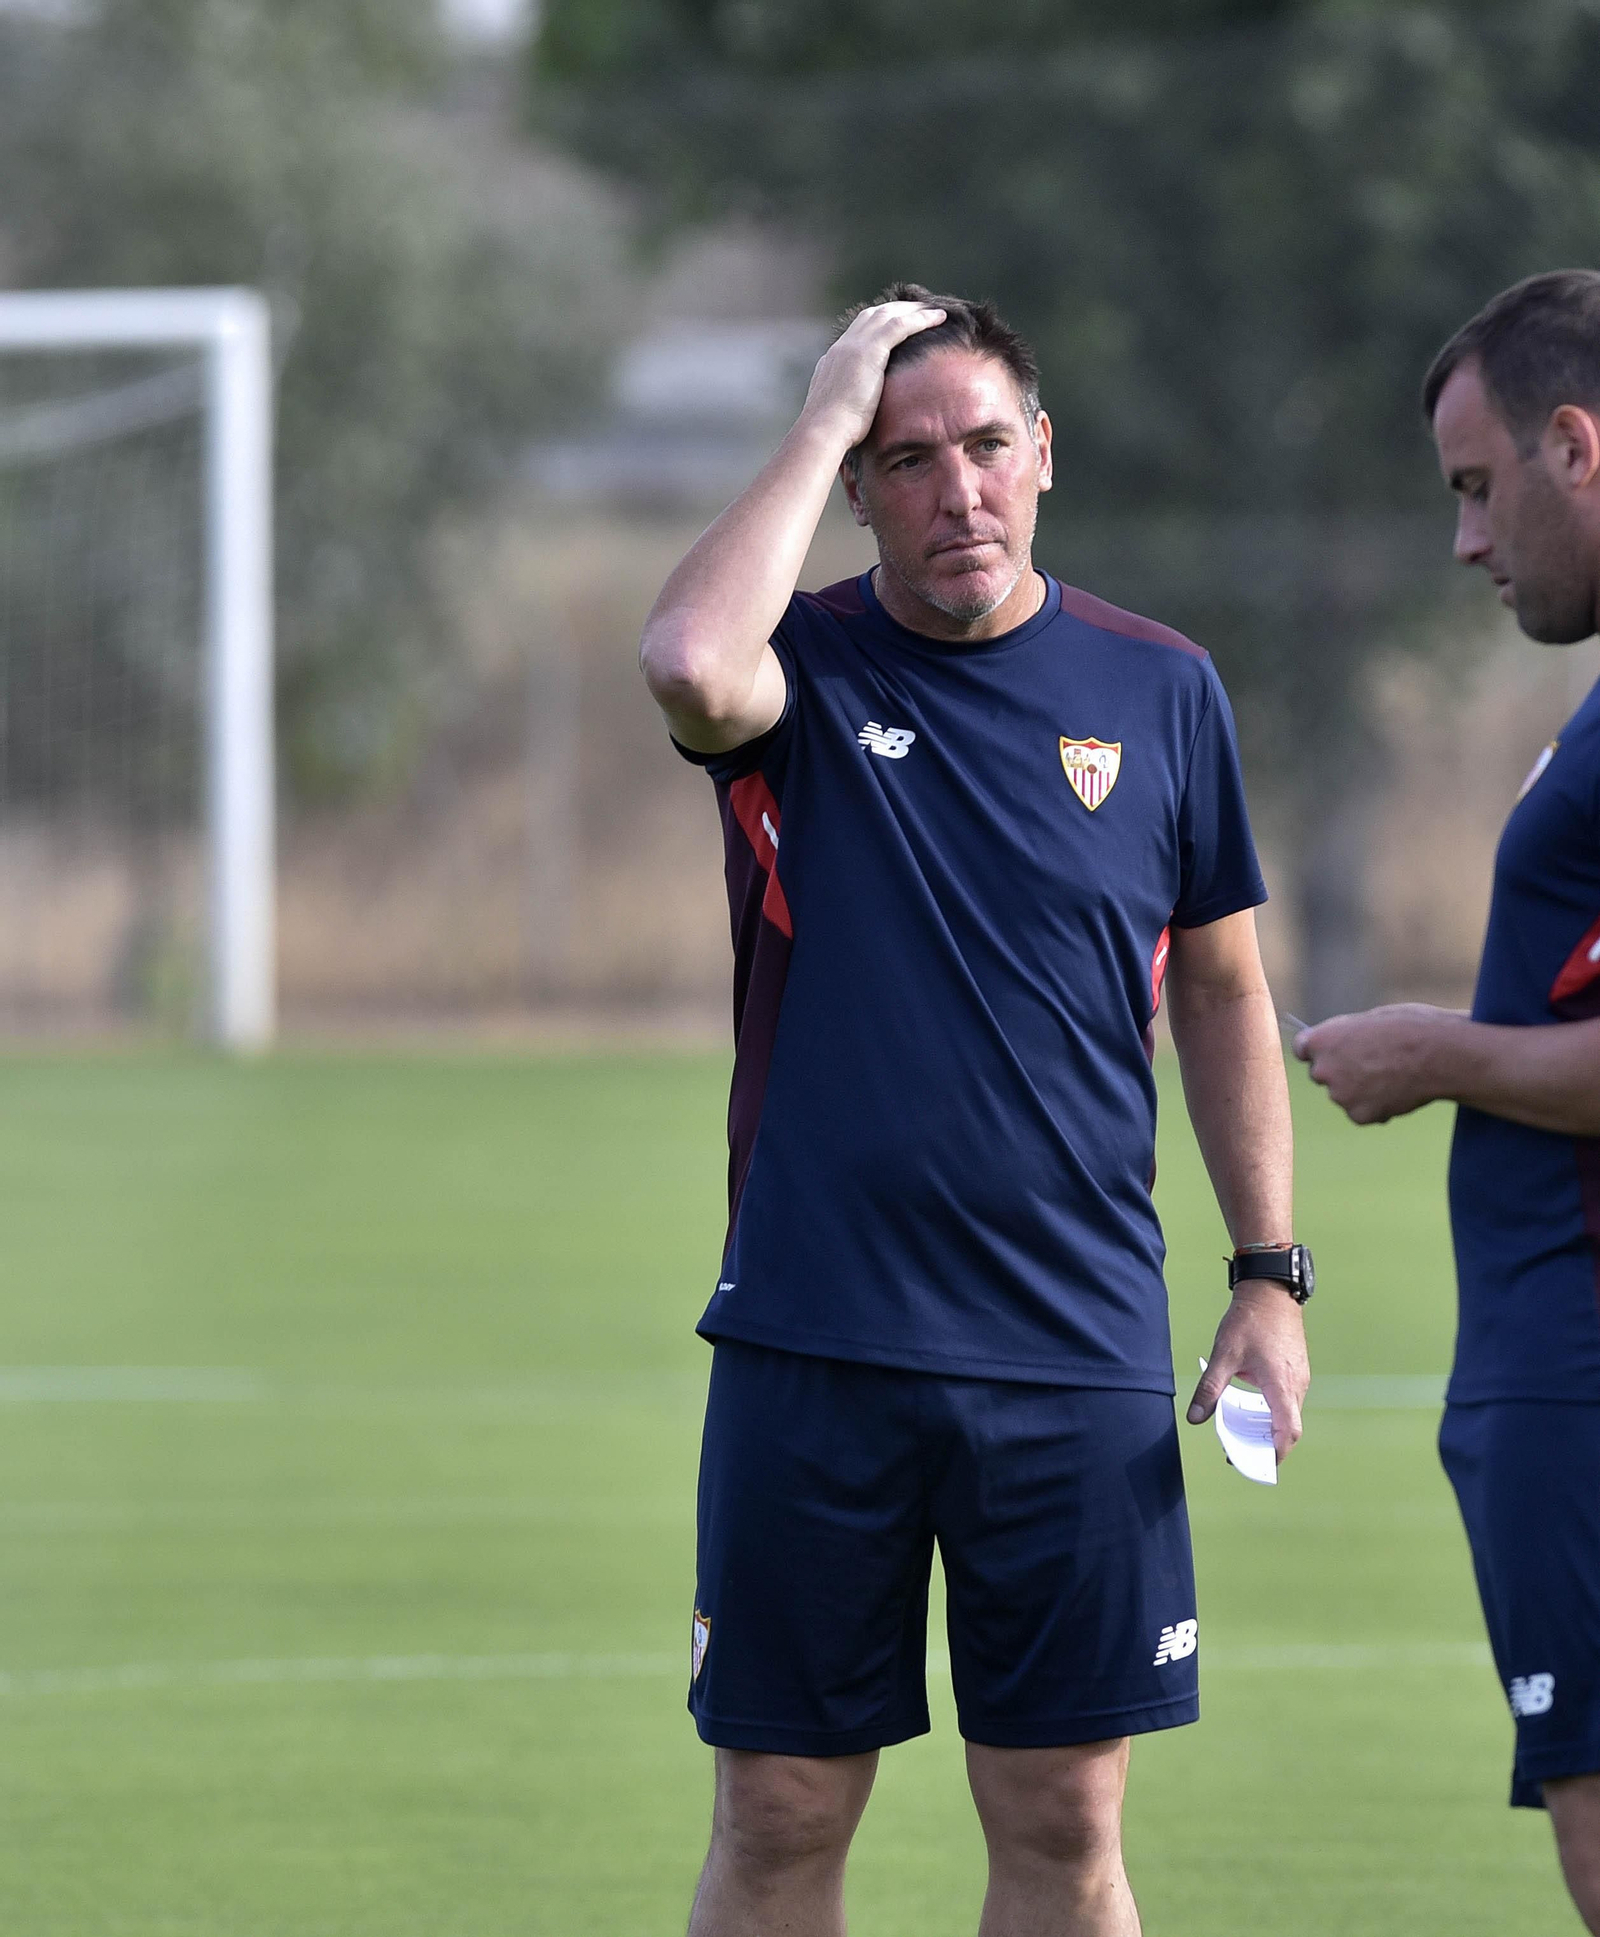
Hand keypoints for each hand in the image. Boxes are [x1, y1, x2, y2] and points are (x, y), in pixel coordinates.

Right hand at [799, 300, 946, 453]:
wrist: (824, 431)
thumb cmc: (832, 434)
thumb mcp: (838, 414)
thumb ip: (847, 405)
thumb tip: (855, 417)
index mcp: (833, 361)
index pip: (857, 333)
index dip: (878, 325)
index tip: (896, 324)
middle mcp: (842, 347)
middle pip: (872, 316)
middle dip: (896, 310)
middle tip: (920, 310)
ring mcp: (854, 345)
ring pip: (888, 315)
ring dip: (913, 310)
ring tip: (935, 311)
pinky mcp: (870, 350)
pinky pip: (900, 325)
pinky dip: (921, 318)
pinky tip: (939, 318)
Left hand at [1187, 1282, 1308, 1462]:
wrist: (1270, 1291)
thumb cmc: (1249, 1321)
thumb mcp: (1223, 1355)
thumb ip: (1210, 1389)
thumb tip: (1195, 1418)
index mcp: (1282, 1385)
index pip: (1288, 1431)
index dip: (1275, 1452)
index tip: (1256, 1463)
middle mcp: (1296, 1385)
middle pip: (1288, 1427)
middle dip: (1266, 1445)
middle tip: (1240, 1452)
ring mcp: (1299, 1377)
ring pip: (1288, 1414)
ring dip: (1268, 1428)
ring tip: (1240, 1434)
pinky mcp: (1296, 1370)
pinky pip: (1287, 1400)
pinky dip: (1271, 1411)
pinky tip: (1248, 1410)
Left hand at [1294, 1003, 1457, 1123]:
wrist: (1439, 1054)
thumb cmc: (1410, 1028)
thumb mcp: (1370, 1020)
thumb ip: (1347, 1038)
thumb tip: (1341, 1047)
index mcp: (1321, 1040)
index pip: (1302, 1049)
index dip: (1319, 1050)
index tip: (1330, 1051)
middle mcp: (1323, 1070)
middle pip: (1322, 1074)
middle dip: (1340, 1071)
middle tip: (1371, 1064)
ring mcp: (1340, 1096)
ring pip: (1344, 1094)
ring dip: (1360, 1090)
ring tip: (1392, 1076)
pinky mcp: (1359, 1116)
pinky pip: (1362, 1112)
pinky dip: (1376, 1106)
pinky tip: (1397, 1092)